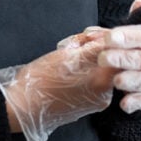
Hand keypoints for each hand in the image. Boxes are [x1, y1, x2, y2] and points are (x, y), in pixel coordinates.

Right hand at [0, 28, 115, 140]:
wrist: (25, 106)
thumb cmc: (42, 79)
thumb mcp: (69, 55)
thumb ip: (94, 47)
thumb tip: (110, 39)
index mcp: (102, 81)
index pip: (116, 53)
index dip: (104, 38)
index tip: (90, 34)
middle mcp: (106, 93)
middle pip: (110, 60)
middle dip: (95, 46)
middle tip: (77, 41)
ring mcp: (99, 99)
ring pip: (101, 68)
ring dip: (88, 56)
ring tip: (69, 52)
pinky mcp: (90, 102)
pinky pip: (94, 78)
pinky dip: (85, 68)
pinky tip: (69, 63)